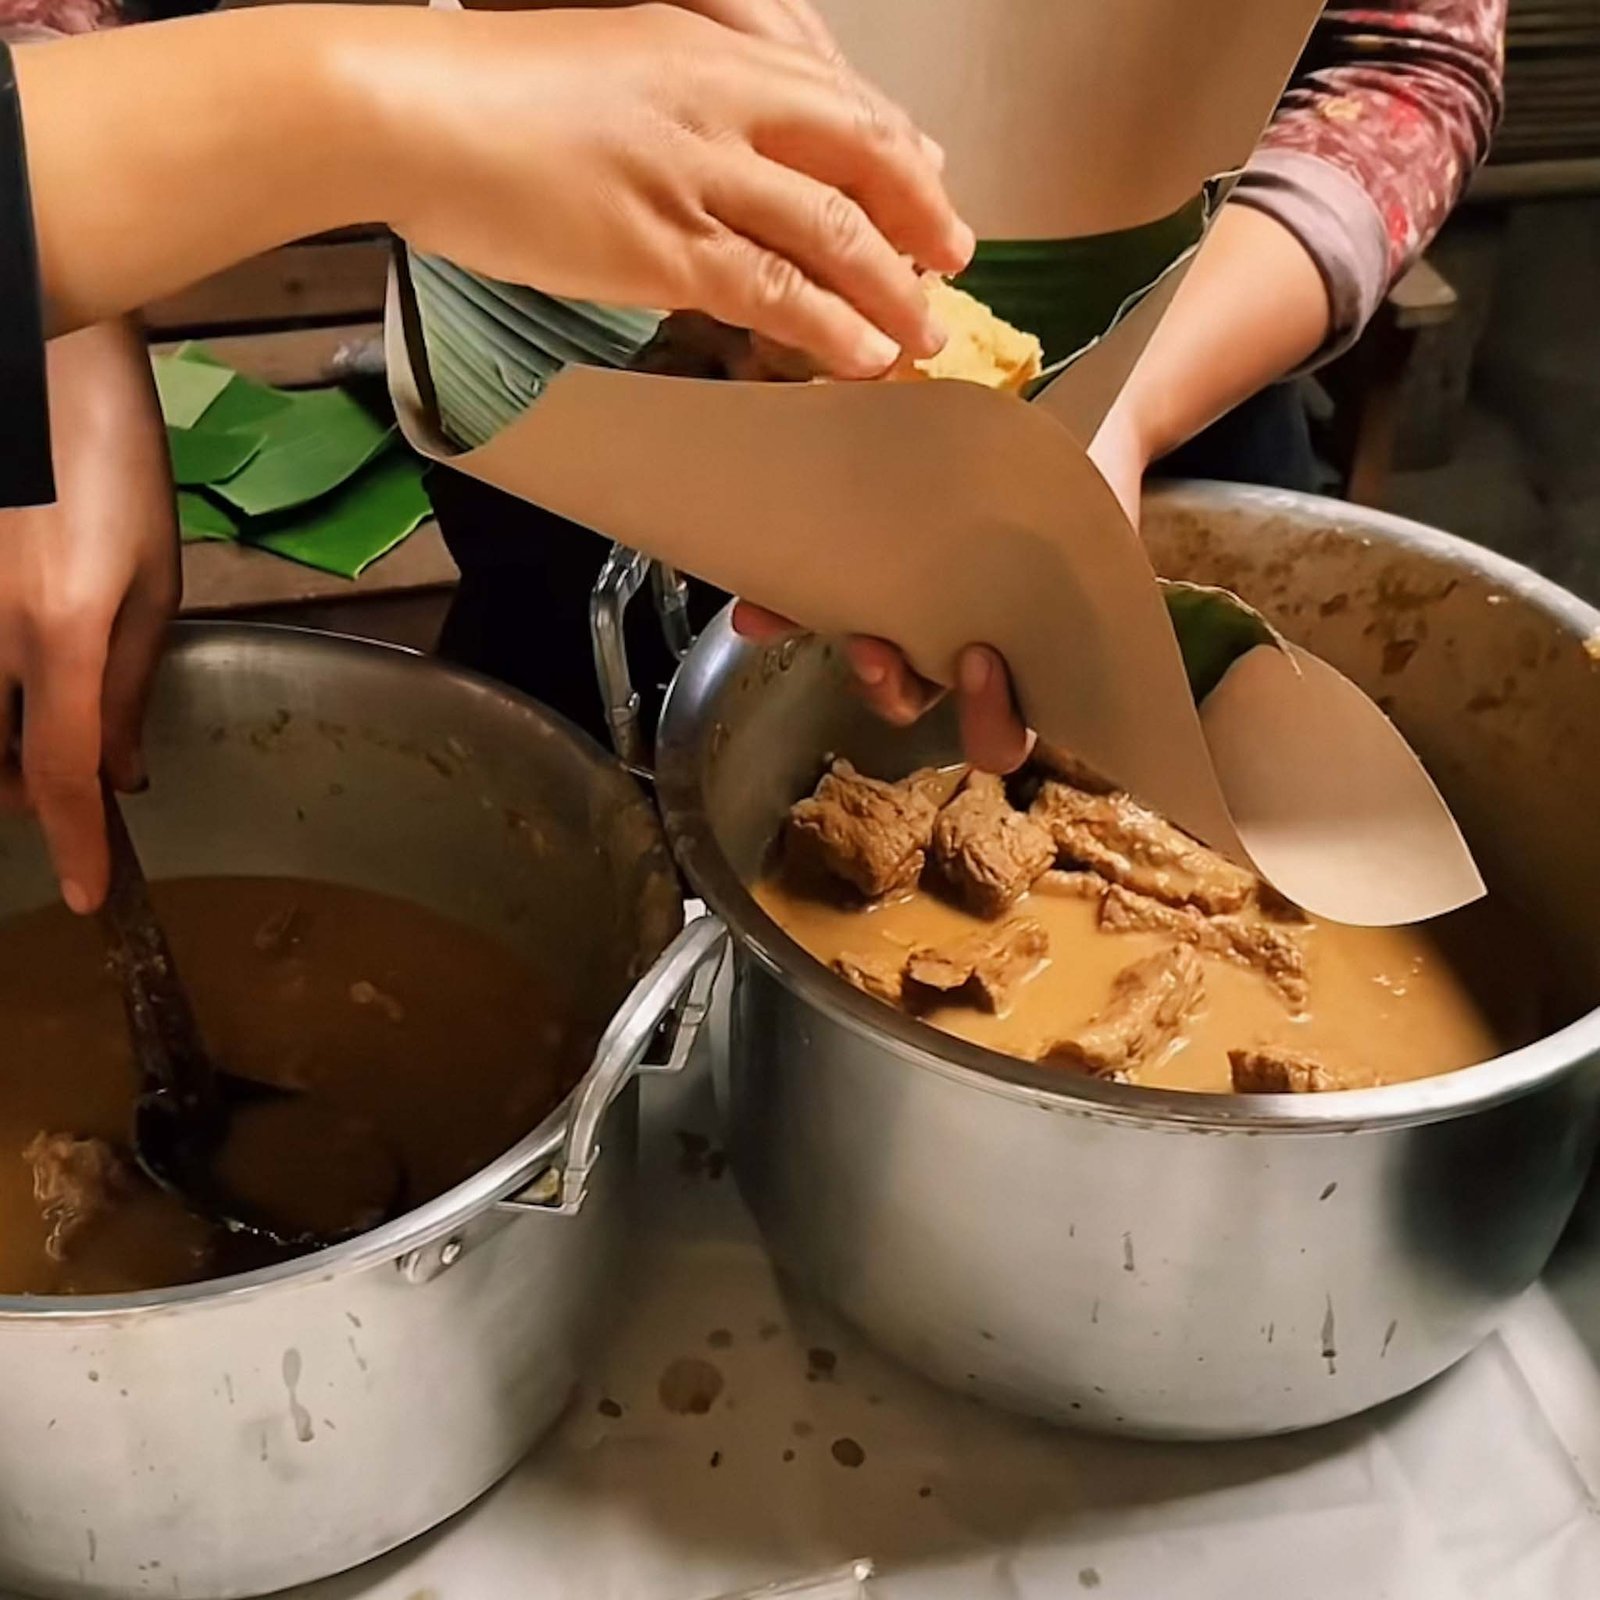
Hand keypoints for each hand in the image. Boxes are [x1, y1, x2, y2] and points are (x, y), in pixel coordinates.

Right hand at [0, 319, 178, 913]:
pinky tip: (9, 670)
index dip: (75, 843)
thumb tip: (121, 775)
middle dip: (25, 792)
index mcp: (62, 629)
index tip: (83, 895)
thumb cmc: (110, 464)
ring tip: (32, 723)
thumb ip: (128, 682)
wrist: (28, 358)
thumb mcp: (151, 578)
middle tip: (65, 777)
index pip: (66, 771)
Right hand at [390, 3, 972, 377]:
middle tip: (953, 260)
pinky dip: (828, 327)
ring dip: (891, 289)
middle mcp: (720, 103)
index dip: (899, 154)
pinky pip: (774, 290)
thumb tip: (723, 154)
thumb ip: (684, 101)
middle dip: (921, 215)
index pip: (840, 101)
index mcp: (712, 50)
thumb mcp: (610, 64)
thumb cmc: (492, 88)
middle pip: (860, 157)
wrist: (413, 105)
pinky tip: (862, 355)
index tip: (931, 189)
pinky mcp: (662, 243)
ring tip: (922, 334)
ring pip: (831, 233)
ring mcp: (696, 173)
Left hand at [731, 393, 1155, 770]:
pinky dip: (785, 610)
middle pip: (915, 706)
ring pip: (864, 663)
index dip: (988, 718)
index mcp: (1025, 663)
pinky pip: (821, 609)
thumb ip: (1084, 538)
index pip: (1002, 733)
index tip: (981, 660)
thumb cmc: (1091, 487)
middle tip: (875, 651)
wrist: (1067, 427)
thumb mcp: (1098, 514)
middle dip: (889, 688)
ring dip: (828, 649)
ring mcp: (913, 618)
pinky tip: (753, 603)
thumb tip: (1057, 506)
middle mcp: (959, 654)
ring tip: (793, 616)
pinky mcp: (868, 578)